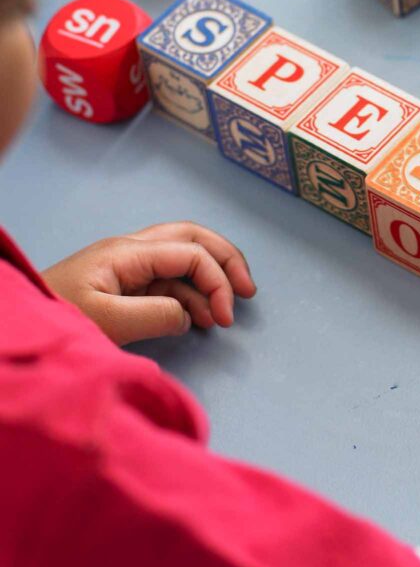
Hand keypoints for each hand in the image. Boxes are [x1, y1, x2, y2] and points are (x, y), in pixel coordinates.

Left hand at [43, 222, 256, 345]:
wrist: (13, 327)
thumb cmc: (55, 319)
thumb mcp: (106, 321)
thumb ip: (156, 315)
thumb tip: (189, 315)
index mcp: (127, 253)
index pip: (190, 253)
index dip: (217, 281)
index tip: (225, 319)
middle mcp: (130, 250)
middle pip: (192, 238)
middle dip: (226, 260)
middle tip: (248, 290)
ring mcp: (127, 266)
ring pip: (183, 257)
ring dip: (209, 280)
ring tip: (222, 316)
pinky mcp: (123, 284)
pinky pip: (168, 280)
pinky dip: (191, 295)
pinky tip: (199, 319)